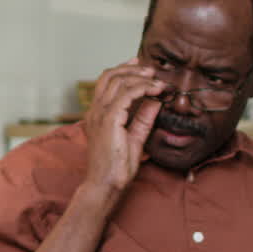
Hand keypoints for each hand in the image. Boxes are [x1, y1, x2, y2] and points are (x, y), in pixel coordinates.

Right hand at [81, 59, 165, 192]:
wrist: (106, 185)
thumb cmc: (117, 168)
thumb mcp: (135, 138)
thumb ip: (143, 119)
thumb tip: (156, 101)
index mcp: (98, 115)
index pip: (105, 82)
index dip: (123, 70)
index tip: (141, 66)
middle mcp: (95, 111)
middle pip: (109, 76)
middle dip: (131, 69)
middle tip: (152, 70)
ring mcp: (100, 115)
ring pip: (117, 81)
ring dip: (139, 77)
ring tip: (157, 80)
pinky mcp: (109, 120)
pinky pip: (126, 94)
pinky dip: (142, 88)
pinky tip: (155, 90)